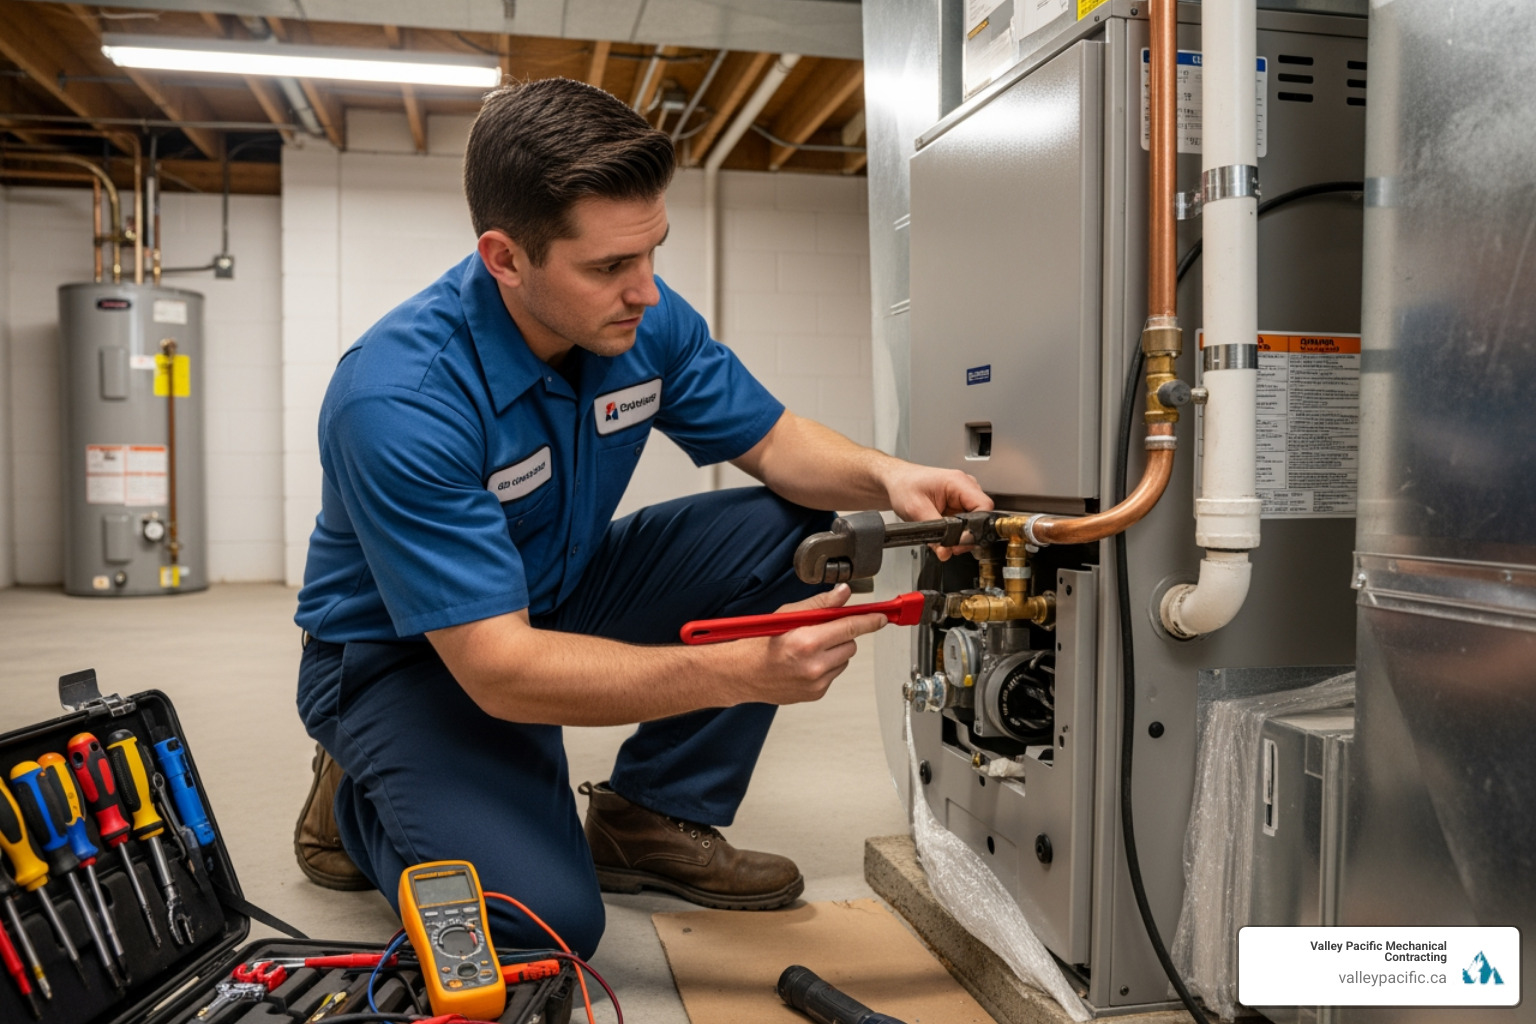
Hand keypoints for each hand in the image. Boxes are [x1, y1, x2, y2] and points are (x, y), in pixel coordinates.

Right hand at [736, 584, 887, 704]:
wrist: (744, 673)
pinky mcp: (816, 693)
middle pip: (851, 644)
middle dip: (842, 635)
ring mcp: (816, 682)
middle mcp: (814, 665)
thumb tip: (843, 594)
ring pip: (844, 660)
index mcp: (807, 641)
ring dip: (835, 651)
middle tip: (822, 631)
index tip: (881, 618)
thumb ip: (820, 604)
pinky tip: (806, 662)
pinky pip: (834, 674)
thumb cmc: (761, 642)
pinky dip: (826, 666)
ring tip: (809, 649)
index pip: (850, 628)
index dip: (869, 621)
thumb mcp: (789, 615)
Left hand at [882, 462, 993, 559]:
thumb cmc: (904, 486)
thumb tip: (947, 551)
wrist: (897, 482)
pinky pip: (964, 523)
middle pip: (981, 518)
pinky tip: (941, 528)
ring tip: (940, 532)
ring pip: (972, 523)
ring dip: (958, 533)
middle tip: (947, 543)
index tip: (961, 540)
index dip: (976, 528)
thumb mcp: (916, 510)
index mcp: (959, 482)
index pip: (984, 507)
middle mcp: (965, 487)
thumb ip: (935, 533)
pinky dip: (954, 531)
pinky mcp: (959, 504)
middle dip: (965, 535)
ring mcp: (963, 496)